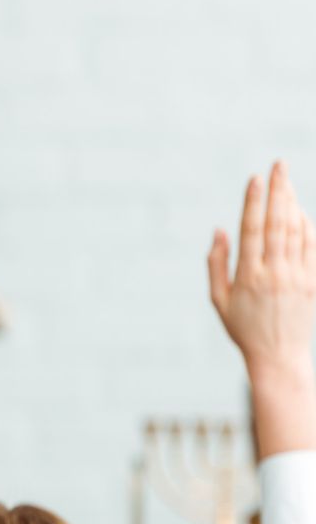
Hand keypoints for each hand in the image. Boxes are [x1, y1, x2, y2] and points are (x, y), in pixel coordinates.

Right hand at [209, 160, 315, 456]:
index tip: (254, 178)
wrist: (279, 357)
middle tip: (279, 165)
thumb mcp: (219, 300)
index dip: (253, 202)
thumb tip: (220, 231)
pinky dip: (308, 225)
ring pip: (298, 231)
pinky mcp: (314, 282)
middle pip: (279, 223)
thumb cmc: (244, 329)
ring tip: (288, 182)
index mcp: (249, 278)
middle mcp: (276, 274)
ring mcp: (298, 277)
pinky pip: (313, 246)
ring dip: (294, 203)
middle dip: (279, 190)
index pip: (253, 230)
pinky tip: (301, 211)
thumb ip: (217, 264)